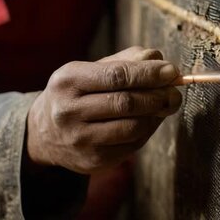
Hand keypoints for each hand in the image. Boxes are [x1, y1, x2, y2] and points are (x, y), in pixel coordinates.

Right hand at [26, 47, 181, 173]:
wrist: (45, 133)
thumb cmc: (77, 93)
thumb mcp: (91, 70)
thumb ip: (125, 61)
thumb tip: (158, 59)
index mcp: (68, 81)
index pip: (116, 76)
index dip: (148, 74)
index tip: (171, 71)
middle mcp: (69, 111)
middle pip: (126, 103)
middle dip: (157, 96)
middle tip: (174, 91)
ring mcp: (80, 139)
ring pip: (132, 127)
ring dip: (156, 115)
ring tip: (164, 105)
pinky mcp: (93, 161)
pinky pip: (132, 146)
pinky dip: (147, 131)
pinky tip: (148, 120)